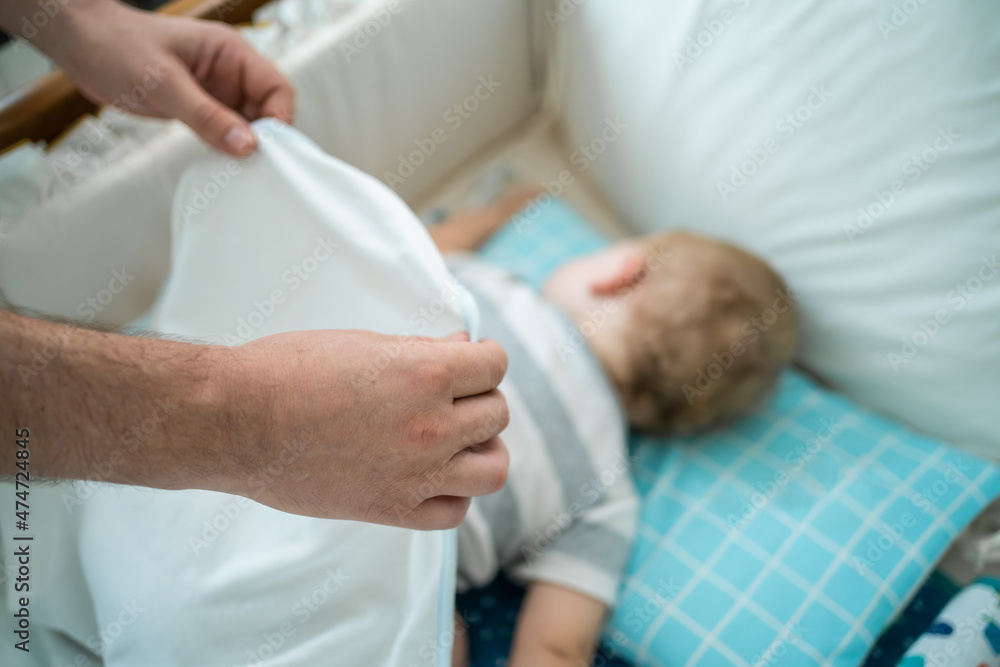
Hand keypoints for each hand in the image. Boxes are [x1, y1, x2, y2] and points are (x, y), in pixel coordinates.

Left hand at [16, 0, 293, 155]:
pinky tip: (219, 164)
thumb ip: (207, 117)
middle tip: (254, 167)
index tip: (269, 150)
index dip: (280, 120)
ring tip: (236, 170)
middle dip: (264, 138)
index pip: (277, 88)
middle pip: (268, 110)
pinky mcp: (201, 107)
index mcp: (231, 53)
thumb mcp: (164, 85)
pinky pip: (225, 131)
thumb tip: (246, 145)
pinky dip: (226, 148)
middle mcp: (229, 72)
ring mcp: (216, 91)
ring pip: (248, 125)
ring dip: (244, 147)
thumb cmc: (118, 46)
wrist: (82, 45)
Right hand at [218, 330, 509, 529]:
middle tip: (453, 396)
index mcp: (425, 373)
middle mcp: (431, 426)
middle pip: (497, 414)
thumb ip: (421, 351)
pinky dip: (454, 493)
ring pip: (493, 468)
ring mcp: (416, 473)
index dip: (483, 359)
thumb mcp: (363, 343)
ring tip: (456, 439)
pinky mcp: (391, 509)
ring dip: (482, 449)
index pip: (495, 365)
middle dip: (479, 399)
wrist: (236, 421)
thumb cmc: (288, 370)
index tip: (469, 361)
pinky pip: (454, 512)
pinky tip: (434, 476)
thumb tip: (461, 351)